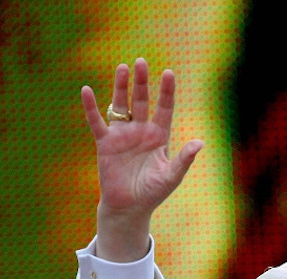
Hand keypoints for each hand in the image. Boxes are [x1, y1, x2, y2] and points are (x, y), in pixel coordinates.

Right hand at [80, 59, 203, 261]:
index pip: (164, 108)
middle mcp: (140, 131)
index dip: (166, 91)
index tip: (169, 73)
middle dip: (142, 82)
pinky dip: (91, 108)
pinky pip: (97, 122)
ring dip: (121, 87)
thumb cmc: (152, 193)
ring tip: (123, 68)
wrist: (129, 208)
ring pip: (121, 106)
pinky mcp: (105, 143)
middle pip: (141, 101)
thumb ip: (184, 159)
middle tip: (142, 62)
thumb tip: (200, 143)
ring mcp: (122, 135)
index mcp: (159, 136)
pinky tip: (87, 90)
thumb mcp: (171, 176)